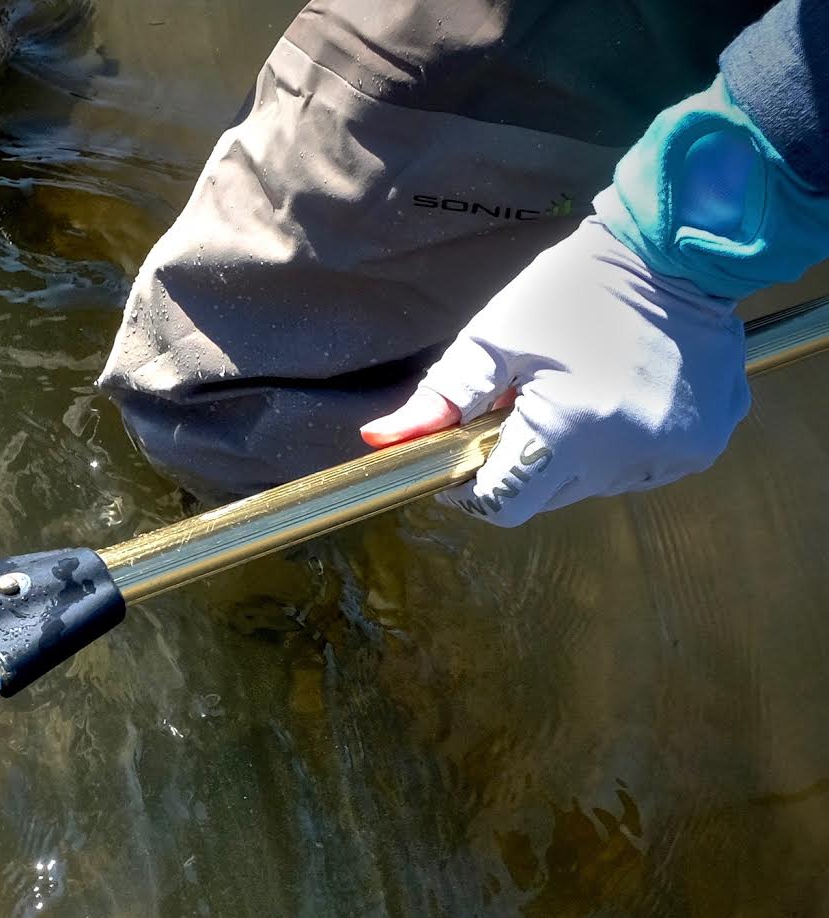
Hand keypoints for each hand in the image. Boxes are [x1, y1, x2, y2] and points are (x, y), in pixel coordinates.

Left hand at [359, 216, 749, 527]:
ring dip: (573, 454)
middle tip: (527, 403)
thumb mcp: (496, 336)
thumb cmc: (578, 287)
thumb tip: (380, 440)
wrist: (677, 247)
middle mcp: (625, 455)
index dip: (474, 486)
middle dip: (523, 460)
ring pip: (592, 484)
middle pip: (545, 494)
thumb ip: (441, 397)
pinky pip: (641, 466)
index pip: (502, 503)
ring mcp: (673, 452)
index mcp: (569, 432)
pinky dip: (621, 444)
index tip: (467, 454)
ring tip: (579, 391)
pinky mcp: (703, 443)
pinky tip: (621, 395)